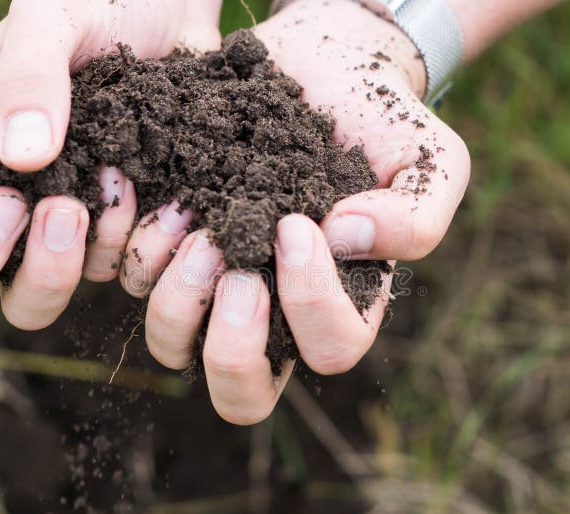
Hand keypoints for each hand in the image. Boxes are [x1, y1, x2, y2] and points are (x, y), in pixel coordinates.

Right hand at [0, 0, 221, 328]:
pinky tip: (157, 197)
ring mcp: (57, 221)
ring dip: (62, 263)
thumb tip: (19, 160)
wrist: (179, 13)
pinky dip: (130, 247)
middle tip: (26, 208)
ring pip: (25, 300)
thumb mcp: (54, 16)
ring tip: (103, 194)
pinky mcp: (115, 231)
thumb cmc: (103, 2)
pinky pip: (107, 275)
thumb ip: (28, 77)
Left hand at [139, 0, 470, 423]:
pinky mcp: (175, 245)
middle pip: (242, 393)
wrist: (325, 65)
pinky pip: (137, 280)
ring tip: (195, 223)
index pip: (329, 351)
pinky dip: (140, 244)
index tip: (296, 224)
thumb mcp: (431, 163)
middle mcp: (276, 312)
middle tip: (234, 263)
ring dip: (178, 295)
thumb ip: (416, 219)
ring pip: (176, 347)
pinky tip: (164, 194)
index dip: (309, 302)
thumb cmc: (383, 122)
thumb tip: (345, 241)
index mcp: (342, 306)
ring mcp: (218, 283)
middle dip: (231, 342)